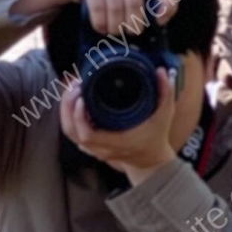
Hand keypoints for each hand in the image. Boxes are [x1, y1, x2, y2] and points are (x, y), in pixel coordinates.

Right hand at [13, 0, 191, 34]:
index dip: (168, 9)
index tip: (159, 21)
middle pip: (136, 8)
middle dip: (132, 27)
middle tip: (128, 32)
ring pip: (117, 12)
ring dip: (114, 29)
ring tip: (114, 30)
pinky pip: (99, 10)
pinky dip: (100, 24)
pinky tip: (101, 27)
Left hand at [59, 73, 177, 184]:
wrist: (150, 160)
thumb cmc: (156, 136)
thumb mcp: (165, 114)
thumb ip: (165, 92)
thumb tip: (160, 71)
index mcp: (117, 142)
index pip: (87, 135)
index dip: (79, 117)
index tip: (81, 96)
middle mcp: (102, 148)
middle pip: (72, 132)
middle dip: (67, 108)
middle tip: (75, 86)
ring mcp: (95, 149)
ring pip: (70, 133)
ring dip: (66, 111)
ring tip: (73, 89)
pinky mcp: (91, 145)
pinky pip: (74, 132)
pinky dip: (70, 117)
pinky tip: (75, 100)